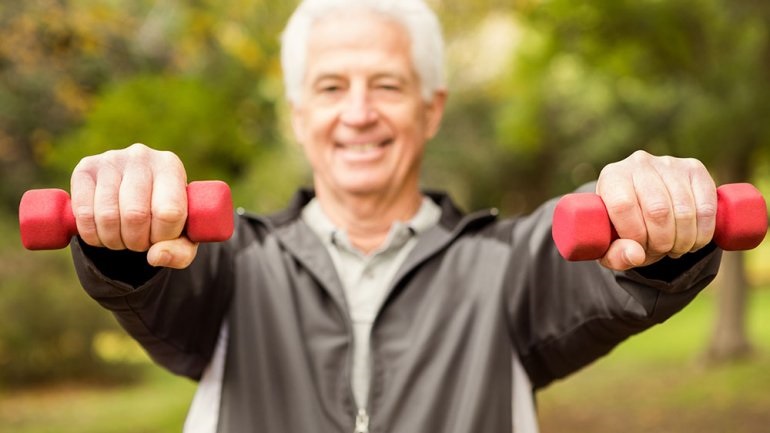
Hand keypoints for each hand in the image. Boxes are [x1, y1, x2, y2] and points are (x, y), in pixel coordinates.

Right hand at [70, 143, 198, 268]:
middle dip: (136, 241)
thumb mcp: (182, 235)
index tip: (161, 237)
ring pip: (107, 216)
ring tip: (122, 238)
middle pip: (135, 215)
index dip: (163, 236)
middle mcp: (141, 156)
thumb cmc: (165, 216)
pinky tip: (102, 232)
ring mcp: (110, 159)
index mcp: (171, 167)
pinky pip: (83, 213)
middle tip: (139, 242)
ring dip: (114, 240)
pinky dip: (92, 234)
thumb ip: (180, 252)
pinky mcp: (85, 168)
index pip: (169, 212)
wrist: (136, 194)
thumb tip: (155, 257)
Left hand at [596, 150, 717, 270]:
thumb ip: (615, 255)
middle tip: (660, 251)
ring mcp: (669, 164)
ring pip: (684, 211)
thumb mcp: (611, 245)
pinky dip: (703, 233)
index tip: (639, 249)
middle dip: (662, 242)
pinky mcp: (695, 169)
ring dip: (683, 240)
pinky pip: (706, 208)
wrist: (646, 203)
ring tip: (675, 247)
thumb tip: (636, 255)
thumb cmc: (623, 226)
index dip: (635, 235)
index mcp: (611, 177)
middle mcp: (639, 164)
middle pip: (657, 210)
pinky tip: (693, 240)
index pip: (623, 206)